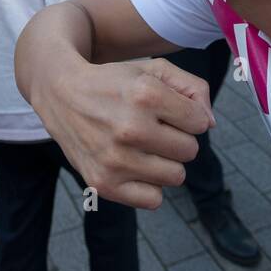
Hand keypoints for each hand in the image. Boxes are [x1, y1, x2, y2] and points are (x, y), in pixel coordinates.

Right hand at [30, 58, 213, 209]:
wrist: (60, 94)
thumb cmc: (114, 83)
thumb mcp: (152, 70)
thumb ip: (192, 88)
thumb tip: (210, 125)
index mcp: (145, 94)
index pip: (199, 123)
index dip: (187, 116)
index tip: (166, 111)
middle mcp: (130, 128)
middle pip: (190, 151)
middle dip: (177, 138)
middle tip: (152, 128)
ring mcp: (115, 160)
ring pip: (176, 176)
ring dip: (165, 162)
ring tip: (143, 147)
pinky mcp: (104, 184)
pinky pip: (154, 199)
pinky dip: (149, 186)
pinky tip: (134, 166)